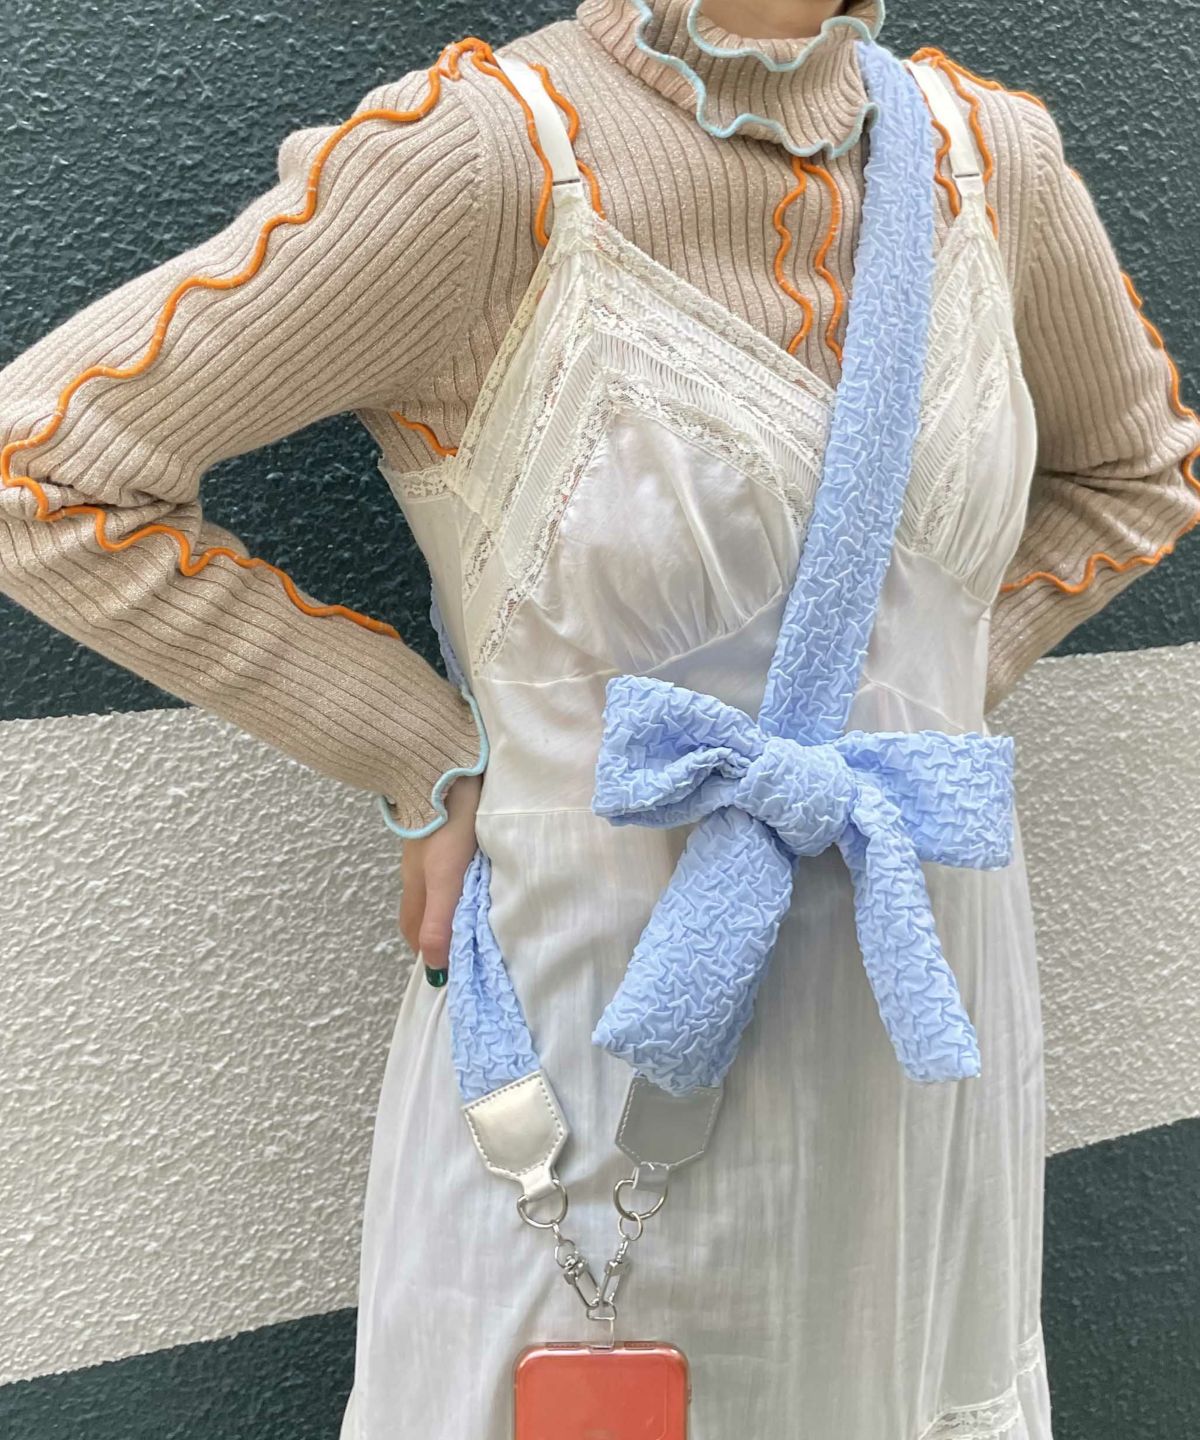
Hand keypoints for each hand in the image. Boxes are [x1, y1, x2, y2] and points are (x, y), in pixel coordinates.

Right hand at [398, 772, 482, 986]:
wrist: (444, 767)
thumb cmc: (445, 826)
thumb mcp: (444, 878)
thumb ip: (440, 920)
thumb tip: (434, 967)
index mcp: (415, 884)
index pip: (415, 930)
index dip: (427, 952)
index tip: (449, 971)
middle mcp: (419, 869)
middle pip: (427, 909)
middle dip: (441, 932)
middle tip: (468, 947)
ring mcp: (431, 846)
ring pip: (441, 885)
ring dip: (456, 904)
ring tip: (480, 916)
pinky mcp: (447, 827)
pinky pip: (454, 863)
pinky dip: (465, 879)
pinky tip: (483, 875)